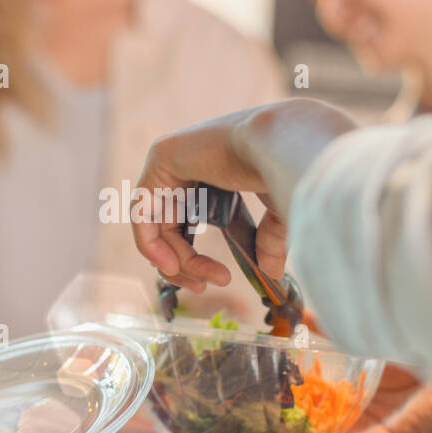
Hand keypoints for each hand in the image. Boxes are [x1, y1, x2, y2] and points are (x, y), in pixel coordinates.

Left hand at [132, 99, 355, 291]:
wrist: (283, 144)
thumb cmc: (289, 171)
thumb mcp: (279, 214)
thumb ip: (269, 240)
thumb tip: (272, 272)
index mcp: (216, 174)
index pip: (188, 223)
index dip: (194, 258)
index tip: (217, 280)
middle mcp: (191, 165)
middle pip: (169, 227)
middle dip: (184, 264)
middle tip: (202, 288)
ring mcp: (174, 158)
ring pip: (156, 224)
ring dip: (173, 261)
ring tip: (198, 283)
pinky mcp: (162, 156)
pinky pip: (142, 210)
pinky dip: (150, 243)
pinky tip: (171, 267)